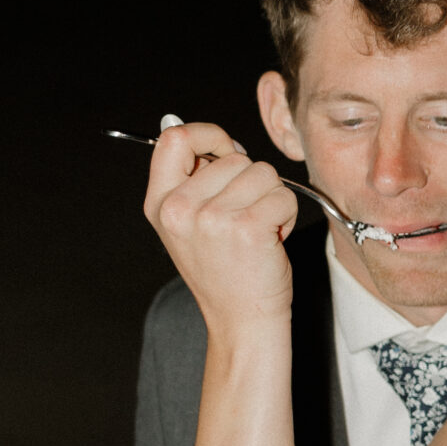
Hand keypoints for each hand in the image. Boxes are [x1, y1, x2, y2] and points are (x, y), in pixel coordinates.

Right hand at [145, 121, 298, 335]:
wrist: (241, 320)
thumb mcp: (189, 224)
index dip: (209, 135)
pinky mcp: (247, 228)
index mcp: (160, 203)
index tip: (228, 153)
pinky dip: (287, 214)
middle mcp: (179, 209)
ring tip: (259, 230)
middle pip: (233, 157)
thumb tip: (184, 125)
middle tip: (245, 218)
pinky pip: (283, 194)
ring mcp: (211, 218)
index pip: (175, 138)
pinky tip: (273, 239)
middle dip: (251, 182)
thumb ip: (189, 178)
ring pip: (262, 173)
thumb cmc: (224, 270)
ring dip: (271, 198)